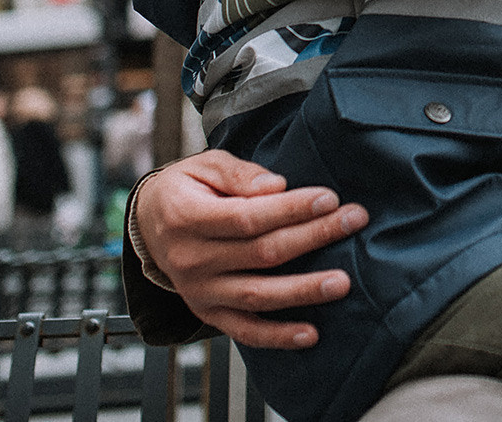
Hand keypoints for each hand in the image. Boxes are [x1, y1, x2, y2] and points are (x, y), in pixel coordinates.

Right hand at [132, 150, 366, 347]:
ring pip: (258, 295)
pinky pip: (245, 331)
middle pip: (261, 254)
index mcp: (187, 218)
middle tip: (354, 221)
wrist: (147, 224)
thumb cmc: (184, 189)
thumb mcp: (203, 166)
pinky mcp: (208, 313)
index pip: (247, 218)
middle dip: (313, 237)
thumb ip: (240, 174)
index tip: (329, 198)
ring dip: (303, 290)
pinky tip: (310, 334)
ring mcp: (200, 292)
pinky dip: (277, 336)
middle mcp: (192, 260)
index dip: (290, 209)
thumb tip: (277, 186)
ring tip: (341, 282)